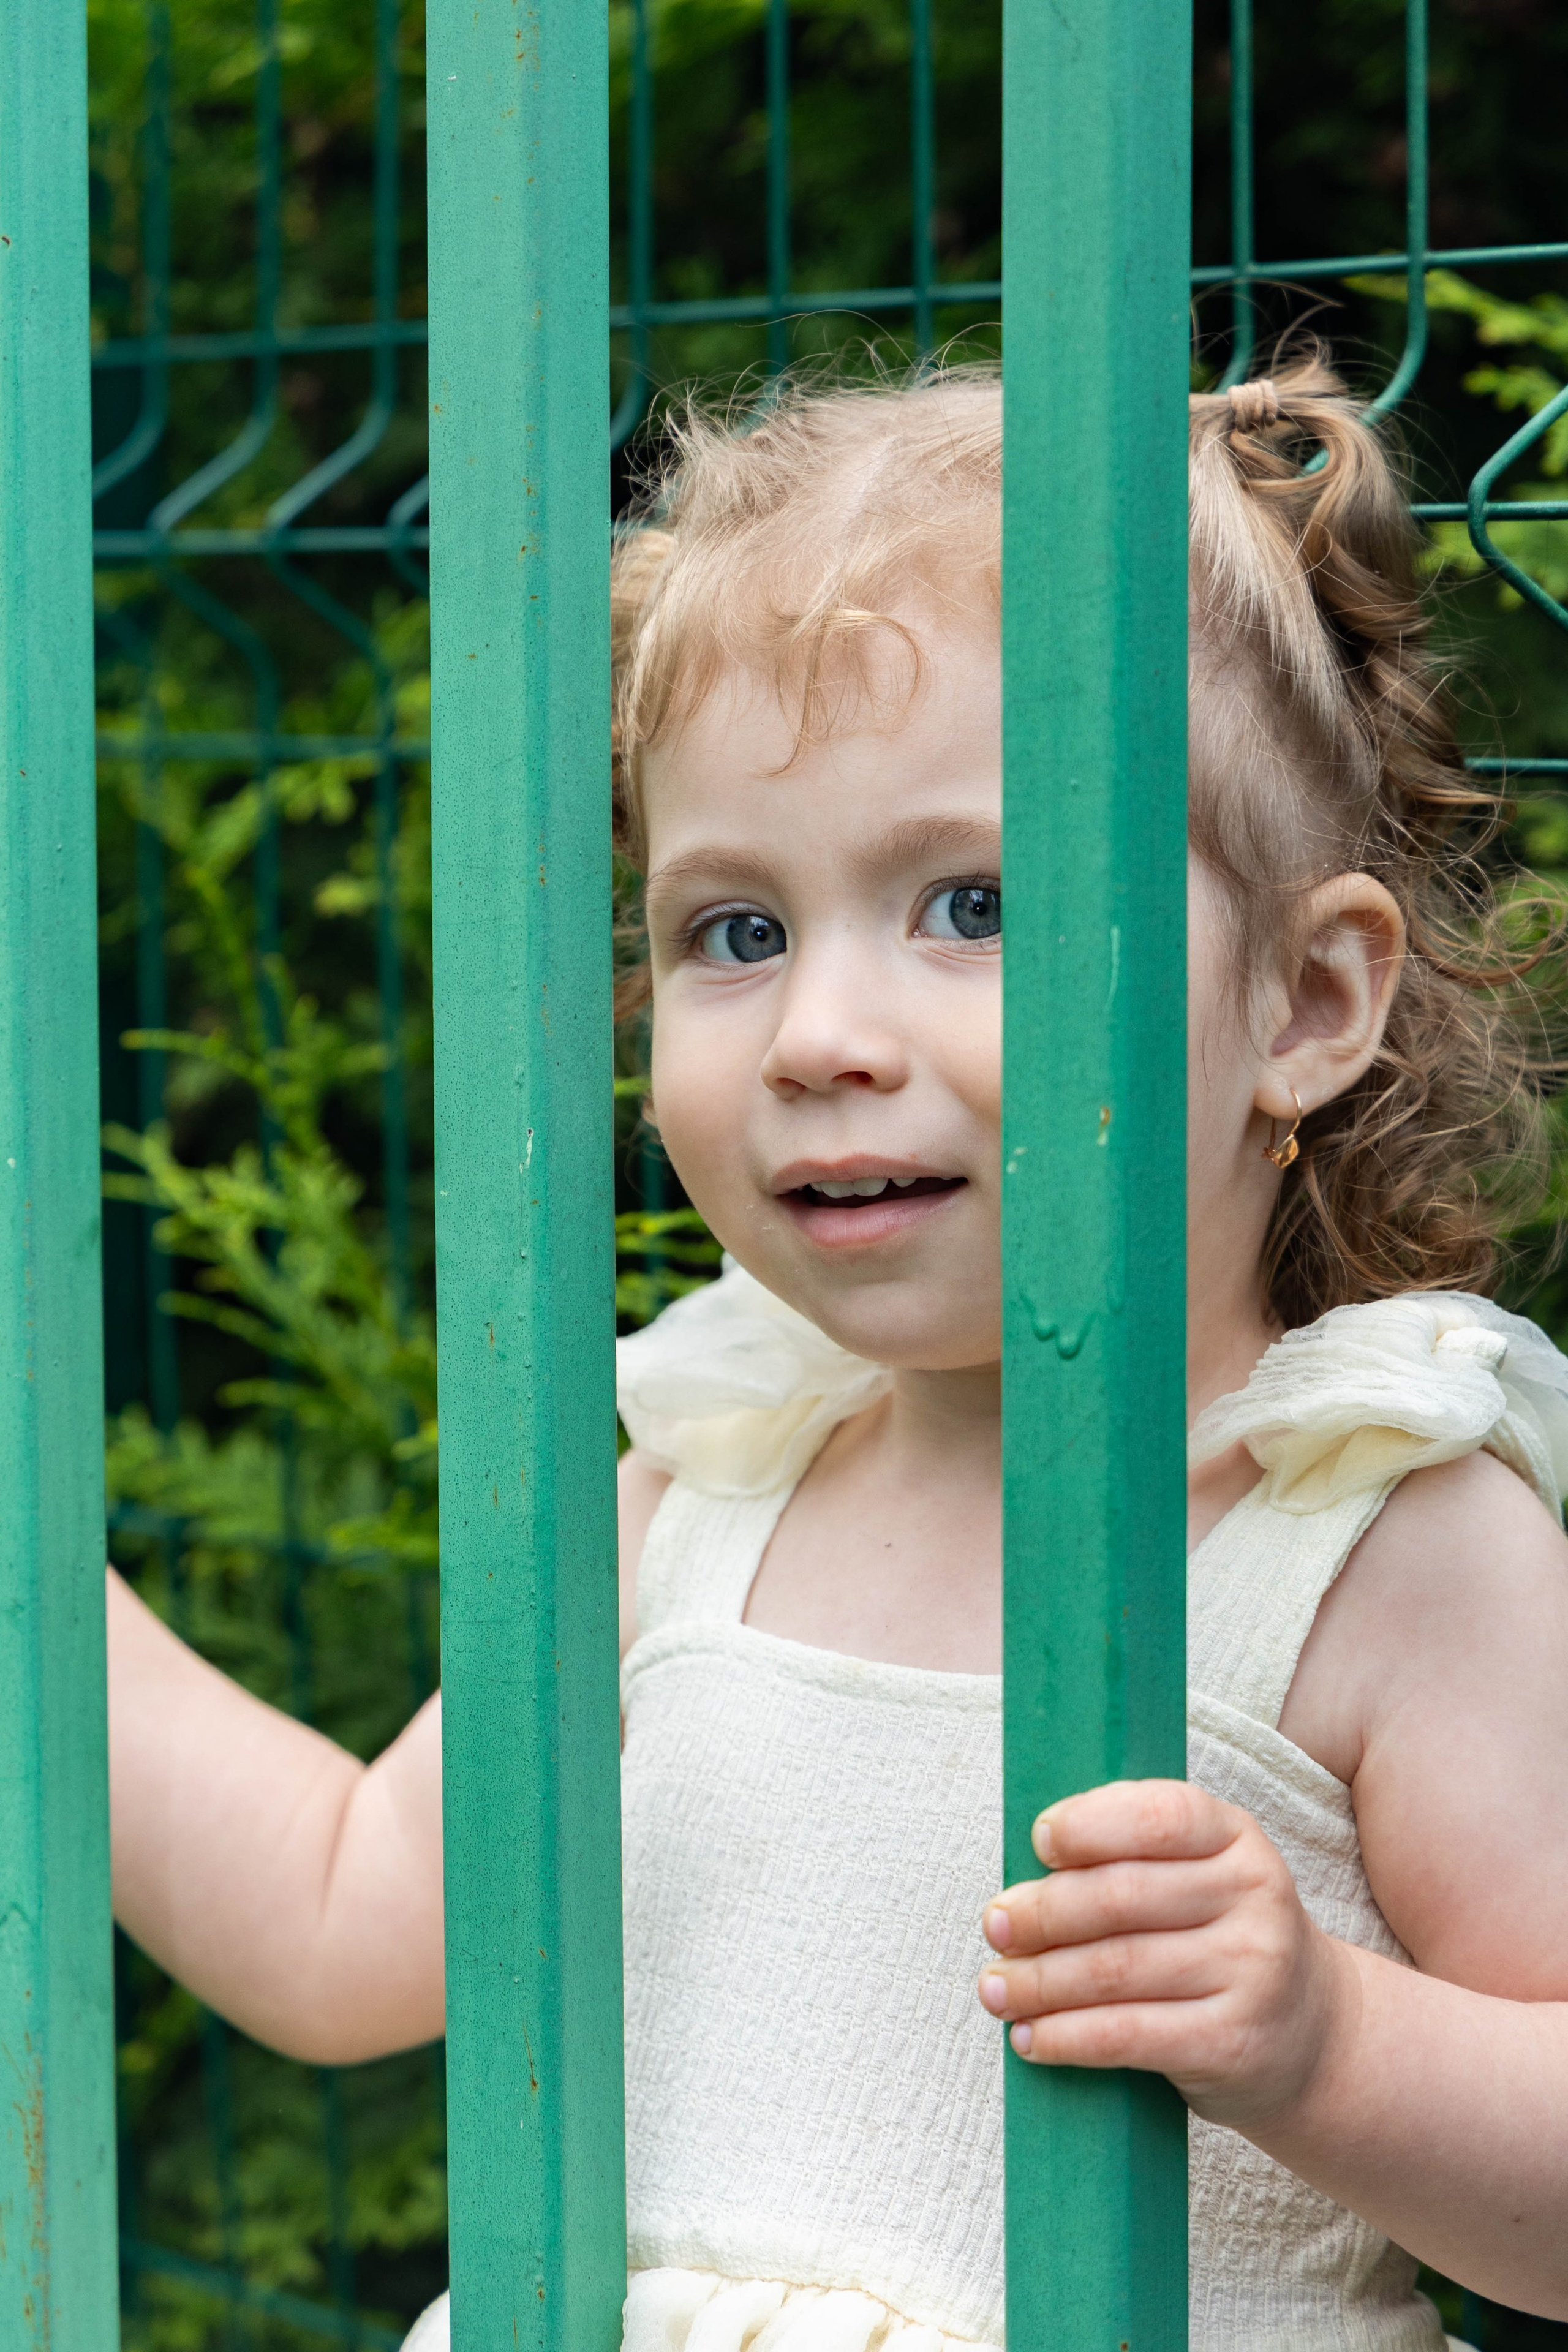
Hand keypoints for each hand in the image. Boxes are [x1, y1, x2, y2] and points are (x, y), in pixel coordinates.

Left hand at [976, 1778, 1353, 2133]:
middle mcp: (1253, 1897)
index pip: (1159, 1815)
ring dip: (1039, 1981)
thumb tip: (1028, 1871)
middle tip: (994, 1927)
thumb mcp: (1204, 1877)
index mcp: (1237, 1838)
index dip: (1089, 1824)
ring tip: (995, 1988)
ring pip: (1115, 1970)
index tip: (1037, 1842)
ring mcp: (1250, 1972)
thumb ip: (1135, 1857)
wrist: (1314, 2036)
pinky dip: (1067, 2037)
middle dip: (1042, 1913)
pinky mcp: (1232, 2042)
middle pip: (1122, 1896)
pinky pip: (1128, 2035)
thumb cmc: (1224, 1940)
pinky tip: (1030, 2038)